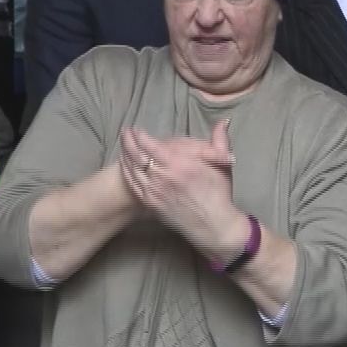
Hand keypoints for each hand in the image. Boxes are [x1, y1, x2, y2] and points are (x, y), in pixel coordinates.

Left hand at [119, 121, 242, 250]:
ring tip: (122, 145)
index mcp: (181, 165)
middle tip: (125, 132)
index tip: (137, 130)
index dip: (141, 137)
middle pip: (138, 156)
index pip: (152, 146)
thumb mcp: (223, 165)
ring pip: (133, 170)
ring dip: (125, 155)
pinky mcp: (151, 203)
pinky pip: (133, 185)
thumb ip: (220, 141)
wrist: (213, 225)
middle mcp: (164, 177)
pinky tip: (125, 166)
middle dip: (129, 142)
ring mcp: (155, 191)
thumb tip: (224, 121)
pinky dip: (127, 173)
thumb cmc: (219, 195)